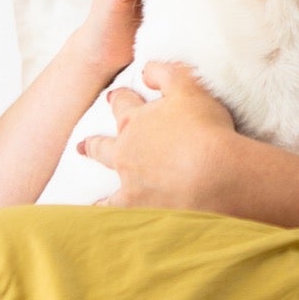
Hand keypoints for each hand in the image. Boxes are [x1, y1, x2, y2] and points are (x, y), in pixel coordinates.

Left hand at [78, 61, 237, 208]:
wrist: (215, 174)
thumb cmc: (205, 128)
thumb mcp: (189, 86)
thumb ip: (165, 72)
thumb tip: (145, 69)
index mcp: (135, 122)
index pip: (122, 105)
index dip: (120, 99)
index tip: (114, 97)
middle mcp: (126, 154)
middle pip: (104, 146)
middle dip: (94, 143)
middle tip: (83, 146)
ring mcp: (130, 185)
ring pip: (108, 189)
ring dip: (100, 193)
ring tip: (92, 201)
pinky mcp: (141, 211)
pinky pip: (120, 218)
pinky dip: (113, 223)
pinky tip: (110, 230)